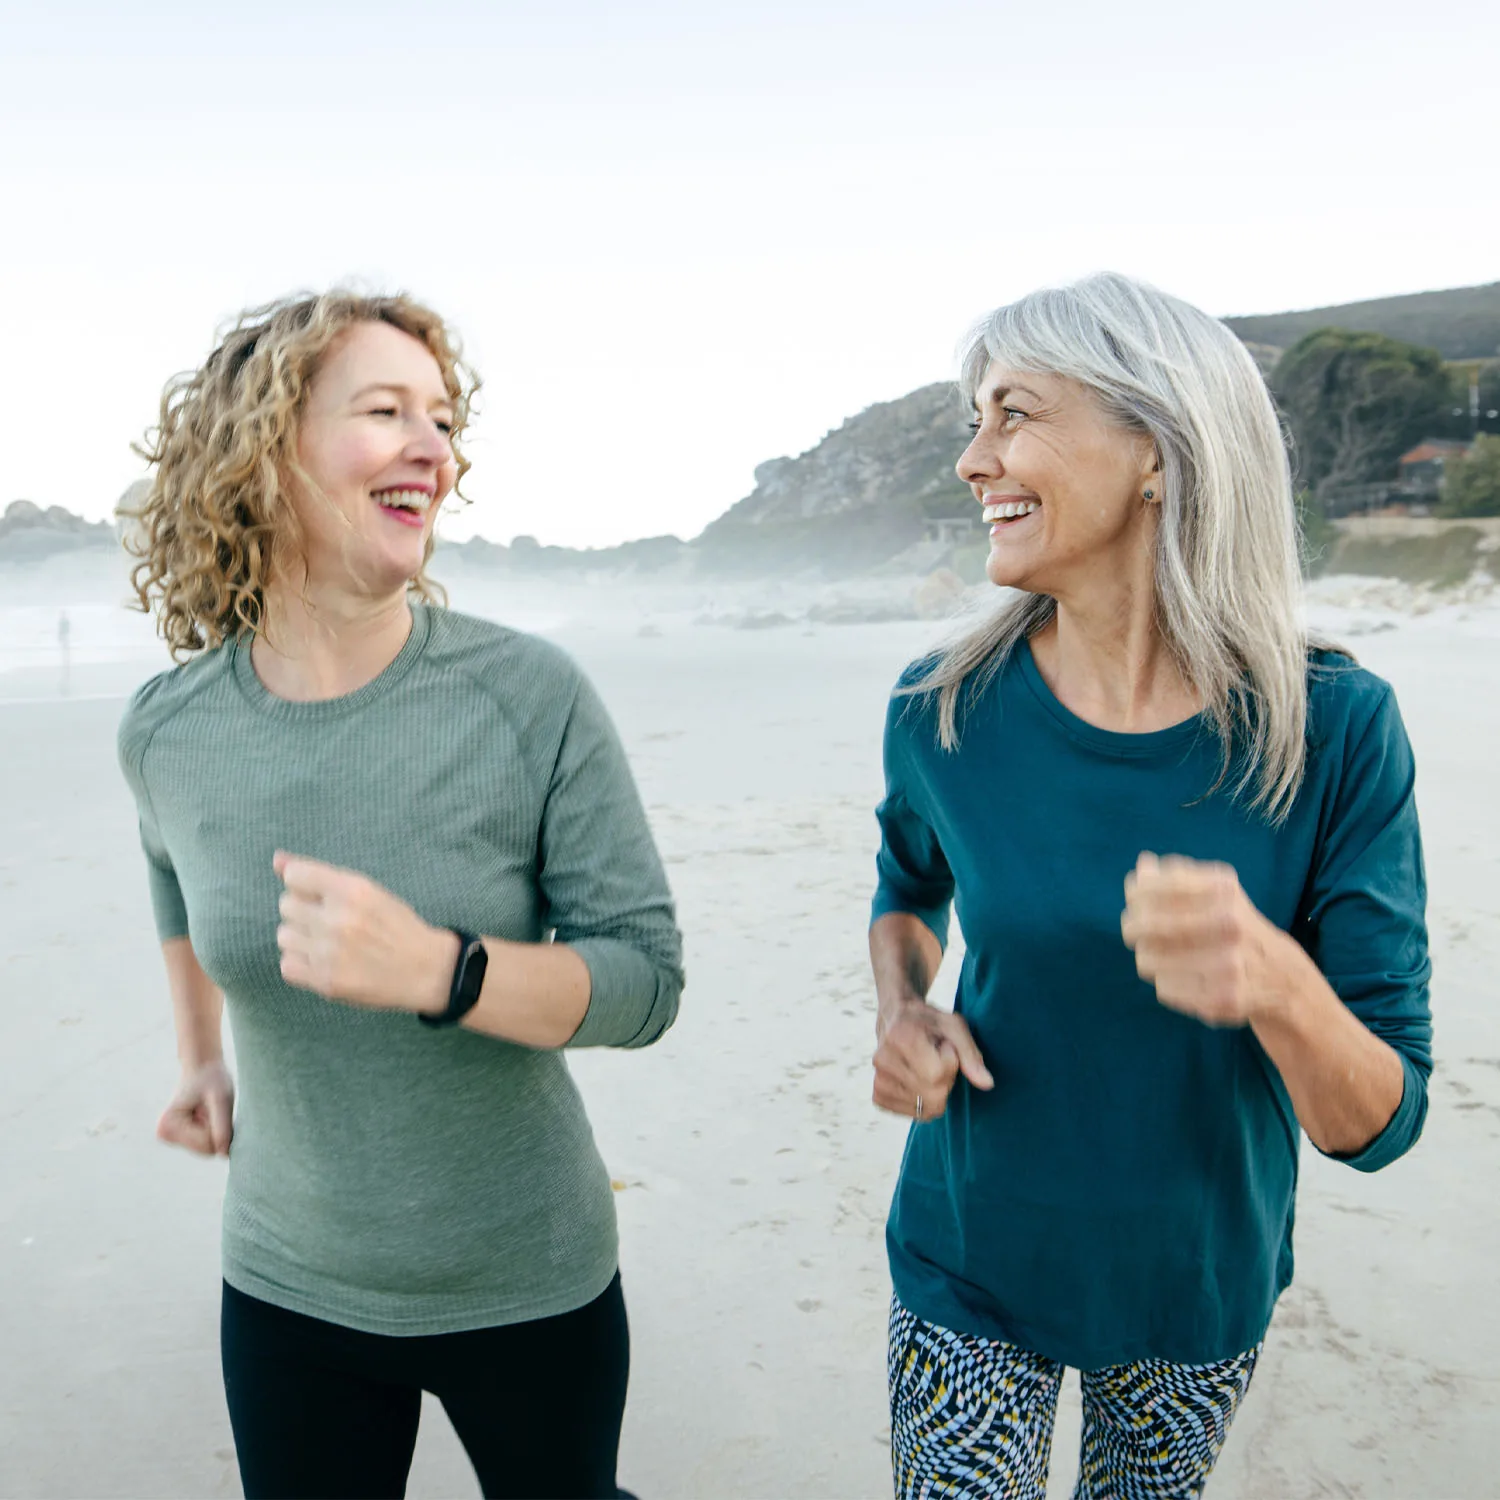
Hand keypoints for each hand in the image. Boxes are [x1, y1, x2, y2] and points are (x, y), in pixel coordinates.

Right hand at [158, 1059, 234, 1155]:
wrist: (204, 1067)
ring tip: (210, 1110)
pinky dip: (214, 1131)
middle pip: (206, 1150)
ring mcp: (171, 1138)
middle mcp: (164, 1135)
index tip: (213, 1106)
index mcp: (168, 1125)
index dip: (219, 1128)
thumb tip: (224, 1154)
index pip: (206, 1145)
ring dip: (216, 1131)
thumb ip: (221, 1127)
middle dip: (217, 1131)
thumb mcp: (221, 1100)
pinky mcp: (180, 1138)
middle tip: (213, 1108)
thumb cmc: (212, 1079)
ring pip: (208, 1149)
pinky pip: (207, 1144)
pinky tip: (208, 1115)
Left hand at [273, 852, 457, 1014]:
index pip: (295, 876)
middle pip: (286, 905)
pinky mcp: (325, 981)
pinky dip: (300, 964)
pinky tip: (323, 961)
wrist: (425, 970)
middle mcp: (338, 920)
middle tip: (329, 922)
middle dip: (304, 912)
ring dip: (301, 938)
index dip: (303, 884)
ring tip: (326, 943)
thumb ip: (321, 876)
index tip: (318, 895)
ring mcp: (330, 953)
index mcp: (354, 891)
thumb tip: (277, 859)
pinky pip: (287, 965)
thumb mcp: (368, 891)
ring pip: (284, 936)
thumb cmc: (397, 926)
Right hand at [872, 1001, 993, 1121]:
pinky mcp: (877, 1094)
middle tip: (937, 1061)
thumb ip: (971, 1054)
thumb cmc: (929, 1021)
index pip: (937, 1074)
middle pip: (932, 1096)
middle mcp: (884, 1059)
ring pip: (923, 1109)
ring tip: (926, 1069)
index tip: (944, 1047)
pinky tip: (919, 1084)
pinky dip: (921, 1104)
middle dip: (945, 1082)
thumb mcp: (955, 1026)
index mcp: (902, 1037)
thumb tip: (987, 1084)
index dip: (951, 1063)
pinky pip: (909, 1114)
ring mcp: (878, 1078)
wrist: (896, 1017)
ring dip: (933, 1093)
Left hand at [1120, 852, 1287, 1027]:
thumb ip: (1177, 876)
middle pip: (1149, 925)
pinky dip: (1164, 981)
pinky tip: (1179, 977)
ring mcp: (1227, 964)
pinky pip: (1164, 988)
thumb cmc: (1234, 926)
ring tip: (1158, 955)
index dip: (1138, 893)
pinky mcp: (1223, 998)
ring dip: (1147, 957)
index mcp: (1225, 891)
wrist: (1282, 976)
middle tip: (1132, 930)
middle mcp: (1230, 924)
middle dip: (1132, 927)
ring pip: (1149, 960)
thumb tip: (1143, 863)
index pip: (1163, 886)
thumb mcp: (1216, 892)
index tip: (1131, 898)